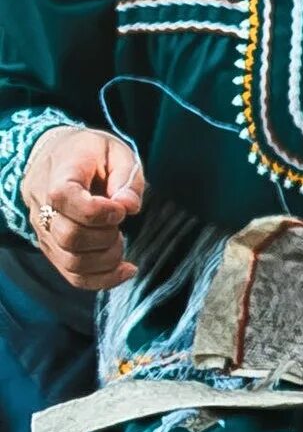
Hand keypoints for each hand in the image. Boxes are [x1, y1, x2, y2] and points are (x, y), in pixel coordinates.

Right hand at [21, 127, 144, 289]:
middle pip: (69, 237)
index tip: (119, 210)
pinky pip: (73, 276)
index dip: (97, 211)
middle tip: (120, 223)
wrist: (56, 158)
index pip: (64, 198)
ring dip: (107, 259)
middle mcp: (43, 208)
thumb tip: (128, 207)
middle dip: (106, 236)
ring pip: (71, 262)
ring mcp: (45, 232)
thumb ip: (126, 177)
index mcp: (58, 176)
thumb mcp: (115, 151)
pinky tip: (126, 269)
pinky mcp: (54, 249)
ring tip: (120, 240)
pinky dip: (103, 279)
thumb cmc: (91, 154)